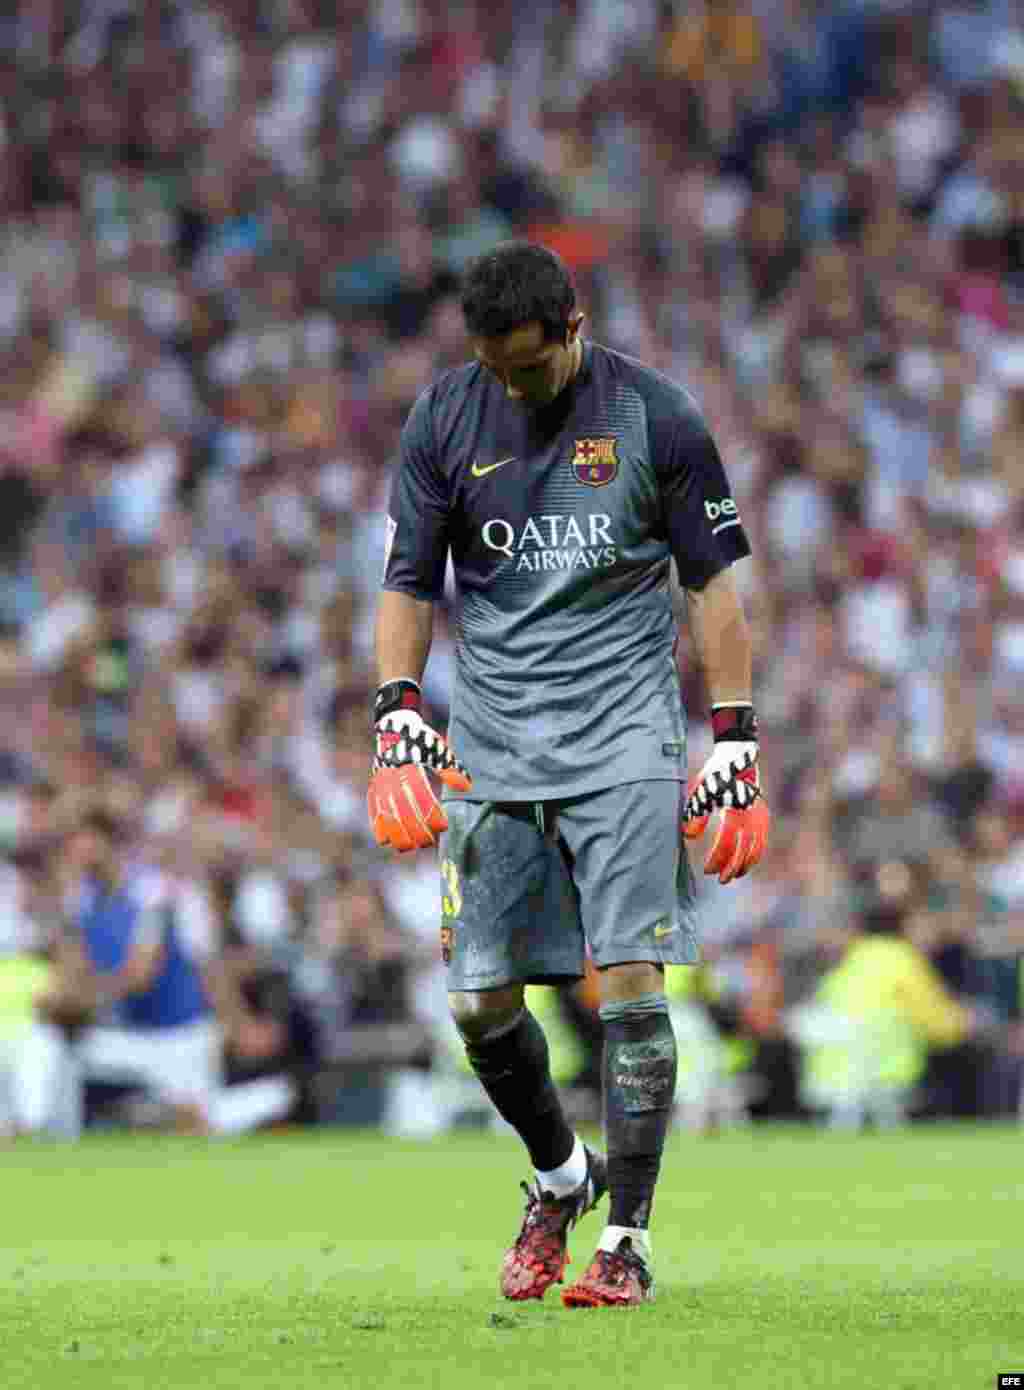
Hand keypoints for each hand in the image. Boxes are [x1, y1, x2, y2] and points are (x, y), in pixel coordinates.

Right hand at [367, 679, 471, 852]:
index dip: (432, 816)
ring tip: (408, 848)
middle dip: (415, 831)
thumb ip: (451, 770)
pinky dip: (377, 827)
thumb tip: (466, 787)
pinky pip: (372, 810)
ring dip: (396, 834)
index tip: (443, 827)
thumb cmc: (421, 741)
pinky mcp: (373, 787)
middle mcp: (392, 778)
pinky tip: (385, 841)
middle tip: (428, 843)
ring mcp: (380, 784)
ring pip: (386, 815)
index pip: (421, 799)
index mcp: (410, 769)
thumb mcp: (439, 750)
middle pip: (403, 812)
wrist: (394, 726)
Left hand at [682, 704, 769, 883]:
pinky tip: (747, 860)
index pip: (727, 843)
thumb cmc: (715, 773)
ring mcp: (759, 814)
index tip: (707, 869)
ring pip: (756, 847)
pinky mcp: (763, 812)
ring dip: (746, 863)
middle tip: (721, 879)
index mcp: (734, 809)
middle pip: (743, 850)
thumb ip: (694, 814)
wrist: (739, 754)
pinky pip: (763, 838)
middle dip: (732, 867)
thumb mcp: (700, 791)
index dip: (717, 859)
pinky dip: (756, 852)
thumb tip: (689, 837)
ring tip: (735, 875)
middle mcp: (750, 814)